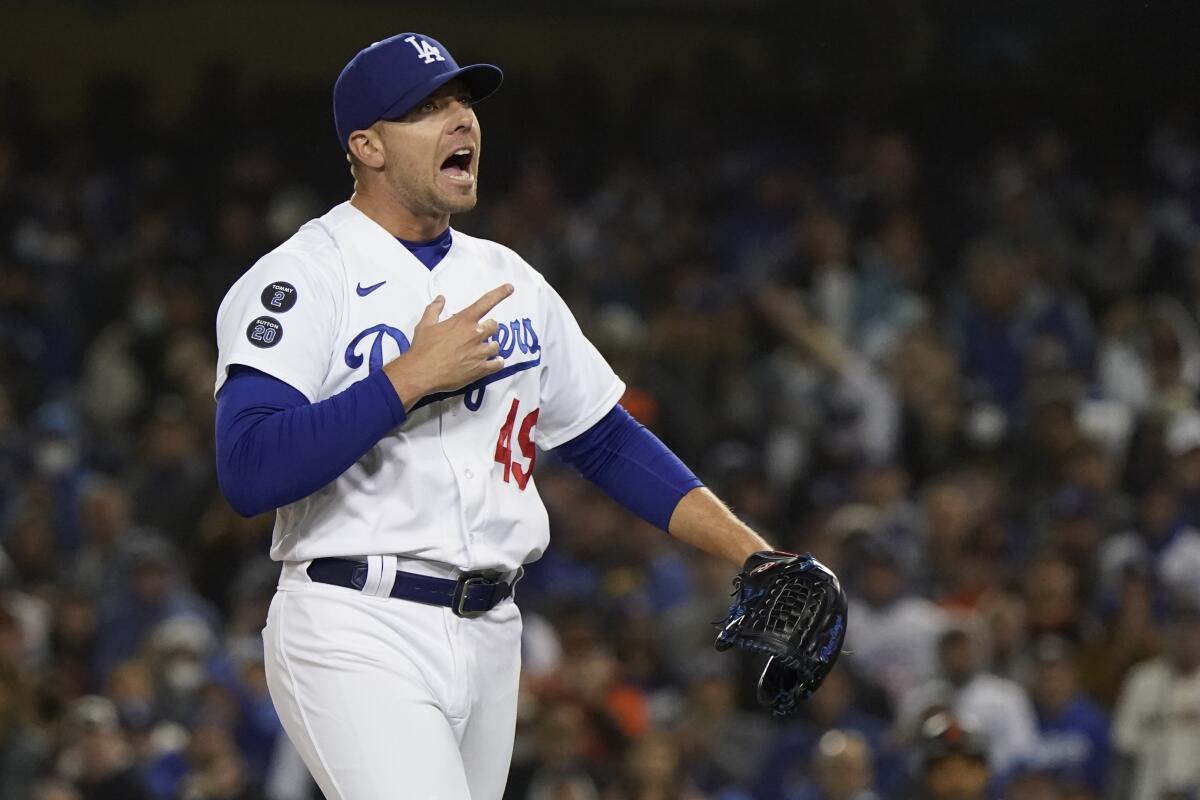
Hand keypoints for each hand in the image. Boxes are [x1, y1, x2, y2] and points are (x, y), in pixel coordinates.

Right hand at [384, 283, 513, 407]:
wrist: (421, 373)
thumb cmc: (422, 347)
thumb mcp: (425, 324)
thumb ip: (434, 309)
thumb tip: (440, 298)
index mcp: (464, 320)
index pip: (486, 302)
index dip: (500, 293)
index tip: (510, 288)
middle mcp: (476, 334)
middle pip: (494, 326)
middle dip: (488, 329)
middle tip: (477, 335)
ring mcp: (480, 352)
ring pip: (496, 346)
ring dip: (490, 347)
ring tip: (480, 351)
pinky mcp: (481, 369)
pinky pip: (498, 363)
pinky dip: (497, 362)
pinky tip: (492, 363)